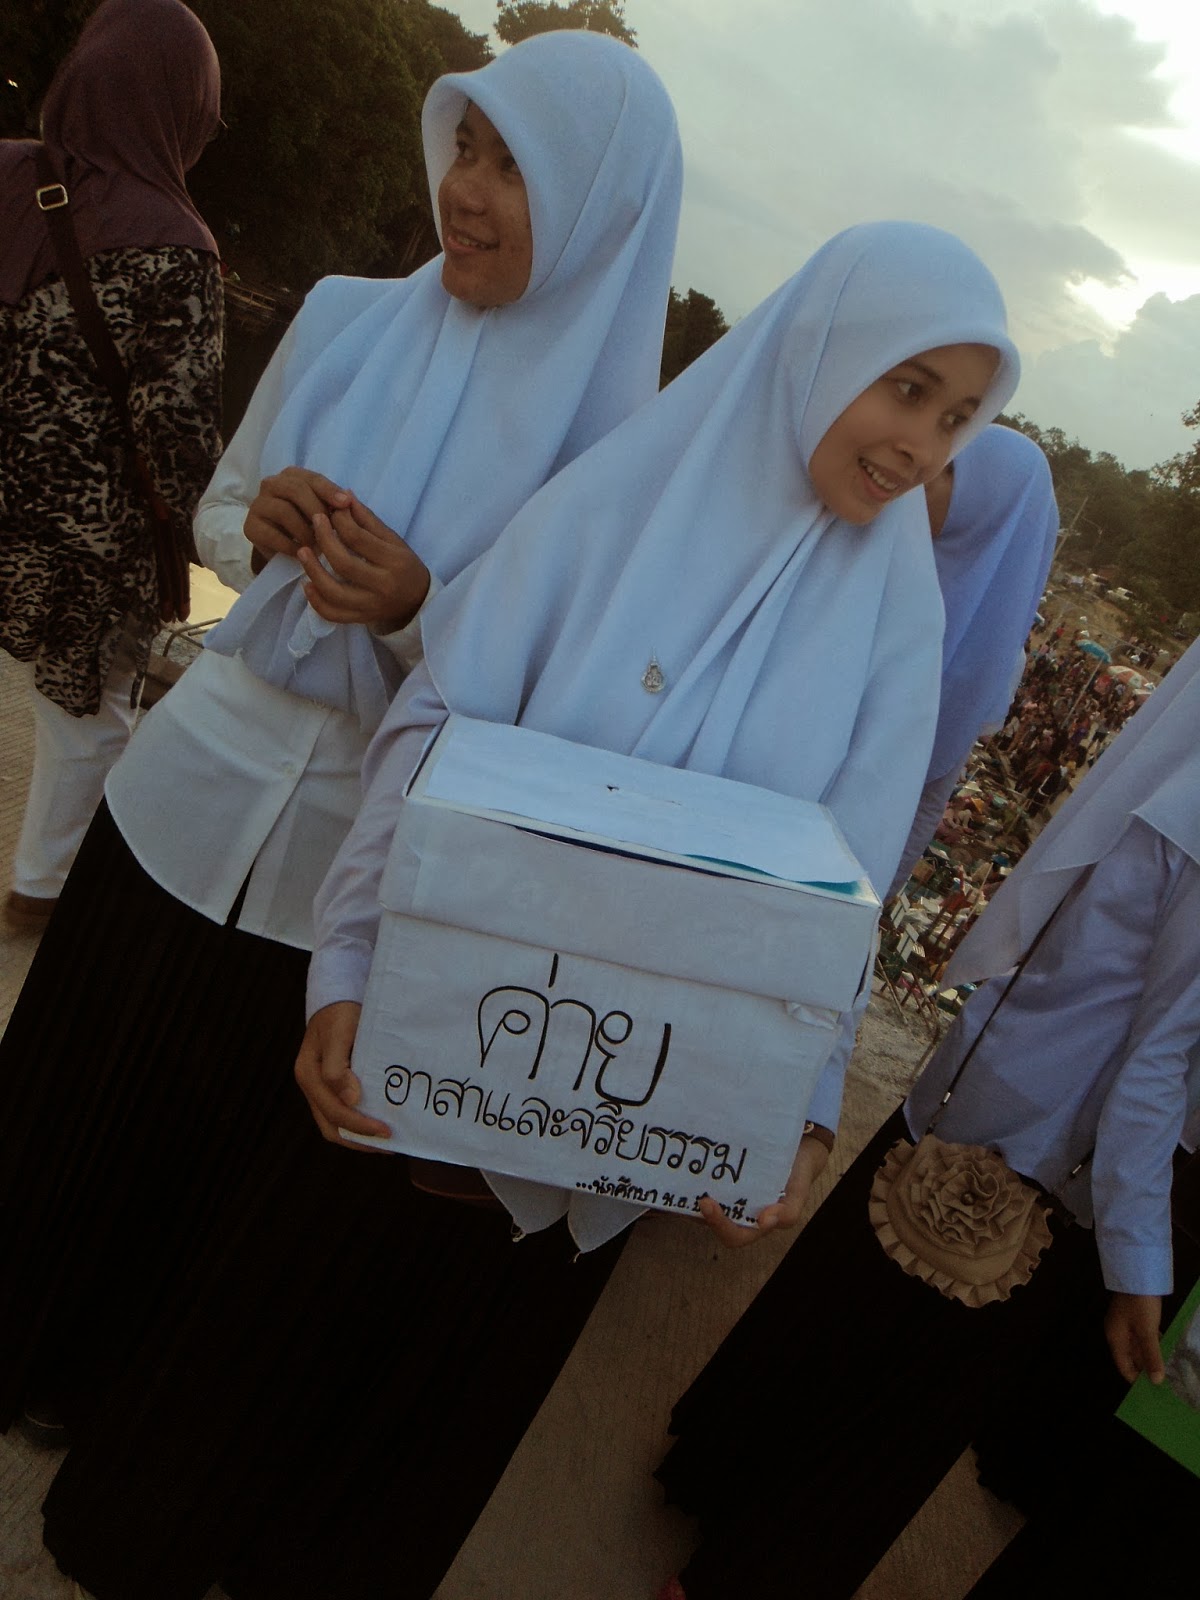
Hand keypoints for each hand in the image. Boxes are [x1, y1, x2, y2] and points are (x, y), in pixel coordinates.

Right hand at [244, 466, 350, 562]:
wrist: (285, 551)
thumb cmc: (309, 527)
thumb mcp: (324, 513)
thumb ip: (334, 505)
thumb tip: (347, 500)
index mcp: (291, 476)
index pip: (312, 479)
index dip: (330, 491)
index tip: (346, 504)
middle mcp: (271, 484)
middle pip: (296, 490)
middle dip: (317, 510)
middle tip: (330, 529)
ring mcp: (258, 505)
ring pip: (284, 511)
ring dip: (305, 531)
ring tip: (318, 545)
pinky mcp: (250, 527)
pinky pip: (273, 534)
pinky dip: (292, 546)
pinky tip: (302, 554)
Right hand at [294, 1001, 390, 1149]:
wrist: (336, 998)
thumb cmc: (340, 1013)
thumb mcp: (339, 1033)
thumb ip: (338, 1067)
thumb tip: (351, 1100)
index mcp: (309, 1074)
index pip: (334, 1111)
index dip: (359, 1125)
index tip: (385, 1130)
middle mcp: (310, 1085)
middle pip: (331, 1125)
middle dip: (360, 1138)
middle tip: (389, 1144)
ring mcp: (316, 1088)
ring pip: (332, 1125)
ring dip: (357, 1138)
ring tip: (383, 1144)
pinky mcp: (327, 1086)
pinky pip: (337, 1114)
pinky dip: (355, 1126)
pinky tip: (374, 1126)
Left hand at [297, 498, 430, 630]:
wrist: (416, 601)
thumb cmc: (404, 565)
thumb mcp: (393, 540)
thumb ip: (367, 520)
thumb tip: (344, 495)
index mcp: (394, 561)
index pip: (359, 539)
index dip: (340, 521)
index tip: (330, 511)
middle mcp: (383, 585)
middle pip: (344, 564)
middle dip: (324, 540)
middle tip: (314, 523)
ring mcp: (371, 605)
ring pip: (335, 593)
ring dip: (313, 572)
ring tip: (302, 552)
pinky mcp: (361, 618)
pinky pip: (334, 614)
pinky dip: (317, 602)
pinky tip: (308, 584)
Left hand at [698, 1131, 829, 1248]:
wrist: (799, 1147)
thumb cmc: (797, 1174)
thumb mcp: (799, 1194)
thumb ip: (787, 1213)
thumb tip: (765, 1221)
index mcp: (754, 1224)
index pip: (733, 1236)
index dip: (719, 1225)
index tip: (707, 1203)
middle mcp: (736, 1212)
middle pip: (709, 1221)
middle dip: (694, 1209)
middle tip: (686, 1188)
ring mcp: (726, 1195)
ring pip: (700, 1203)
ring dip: (687, 1194)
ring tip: (678, 1175)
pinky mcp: (720, 1178)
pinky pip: (703, 1182)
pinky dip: (692, 1176)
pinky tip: (688, 1160)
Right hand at [1105, 1292, 1163, 1384]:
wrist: (1138, 1276)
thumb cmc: (1140, 1306)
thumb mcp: (1148, 1332)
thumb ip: (1151, 1356)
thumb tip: (1156, 1381)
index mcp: (1115, 1338)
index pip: (1123, 1366)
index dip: (1136, 1379)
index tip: (1151, 1390)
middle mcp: (1117, 1334)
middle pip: (1130, 1358)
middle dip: (1145, 1368)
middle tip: (1163, 1380)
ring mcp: (1125, 1325)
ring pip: (1137, 1347)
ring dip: (1150, 1356)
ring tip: (1166, 1368)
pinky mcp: (1134, 1318)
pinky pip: (1142, 1337)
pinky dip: (1151, 1345)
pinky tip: (1164, 1349)